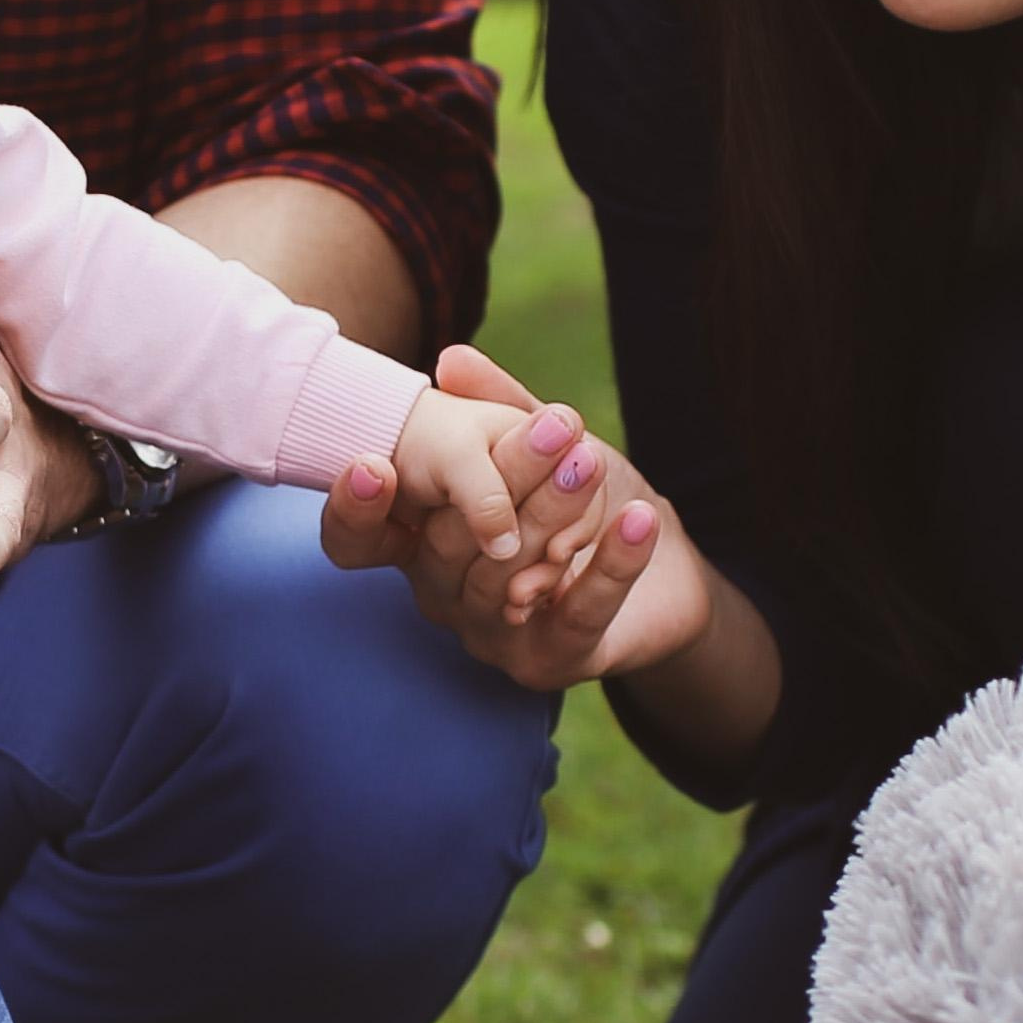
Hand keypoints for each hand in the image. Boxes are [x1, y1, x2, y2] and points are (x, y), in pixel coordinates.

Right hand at [326, 344, 708, 693]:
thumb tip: (451, 359)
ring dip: (557, 511)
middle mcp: (442, 595)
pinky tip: (639, 519)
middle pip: (450, 544)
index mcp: (422, 544)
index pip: (356, 542)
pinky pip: (578, 613)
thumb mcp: (547, 446)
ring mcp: (489, 636)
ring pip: (509, 574)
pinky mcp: (550, 663)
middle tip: (554, 426)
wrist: (667, 573)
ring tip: (593, 461)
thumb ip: (501, 407)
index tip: (373, 465)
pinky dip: (611, 564)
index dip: (354, 510)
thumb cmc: (590, 501)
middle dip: (503, 480)